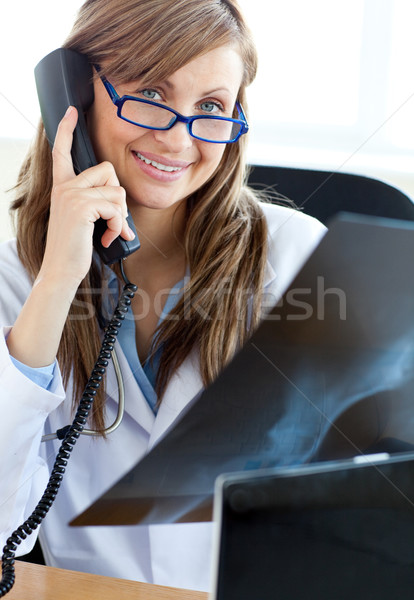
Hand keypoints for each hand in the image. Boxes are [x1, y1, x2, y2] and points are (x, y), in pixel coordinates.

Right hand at [38, 106, 134, 287]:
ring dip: (121, 216)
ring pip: (116, 191)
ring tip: (111, 232)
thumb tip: (120, 200)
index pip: (61, 152)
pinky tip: (110, 238)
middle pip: (108, 170)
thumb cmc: (74, 248)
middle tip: (115, 220)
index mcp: (62, 187)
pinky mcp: (81, 206)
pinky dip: (118, 225)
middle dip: (119, 198)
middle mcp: (64, 186)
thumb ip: (95, 203)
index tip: (71, 112)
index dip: (66, 130)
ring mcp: (71, 194)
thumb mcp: (83, 220)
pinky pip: (115, 207)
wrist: (61, 271)